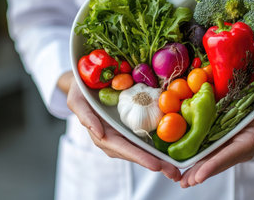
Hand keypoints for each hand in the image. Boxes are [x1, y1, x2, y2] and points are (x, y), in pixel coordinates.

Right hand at [61, 72, 180, 180]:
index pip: (121, 148)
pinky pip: (144, 138)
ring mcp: (123, 134)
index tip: (155, 165)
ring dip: (159, 160)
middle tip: (174, 173)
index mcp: (102, 134)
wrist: (86, 81)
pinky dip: (158, 147)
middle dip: (155, 164)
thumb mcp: (77, 99)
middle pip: (136, 153)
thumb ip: (85, 116)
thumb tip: (99, 134)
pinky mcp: (132, 126)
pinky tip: (172, 154)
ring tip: (176, 169)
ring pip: (142, 149)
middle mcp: (114, 138)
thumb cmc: (80, 90)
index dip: (138, 156)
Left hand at [179, 94, 253, 187]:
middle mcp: (238, 147)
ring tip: (183, 181)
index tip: (200, 176)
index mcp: (249, 141)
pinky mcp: (221, 138)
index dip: (214, 165)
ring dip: (197, 170)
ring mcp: (229, 144)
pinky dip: (197, 158)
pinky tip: (186, 165)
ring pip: (211, 158)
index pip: (229, 155)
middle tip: (185, 183)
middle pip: (217, 162)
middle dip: (201, 173)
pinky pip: (208, 149)